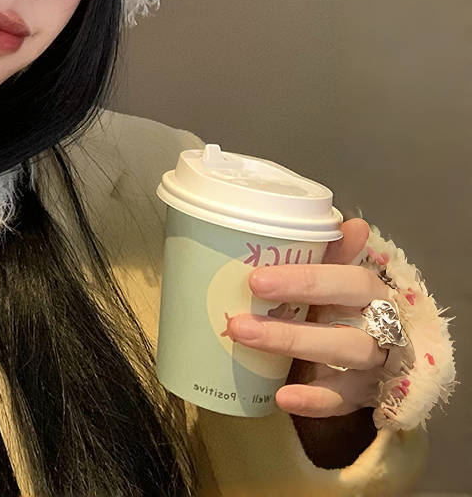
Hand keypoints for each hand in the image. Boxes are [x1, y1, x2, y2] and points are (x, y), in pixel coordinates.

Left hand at [227, 219, 389, 417]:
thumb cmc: (351, 304)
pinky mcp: (364, 394)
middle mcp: (381, 329)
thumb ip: (338, 254)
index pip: (349, 283)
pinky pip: (342, 401)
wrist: (388, 350)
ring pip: (340, 360)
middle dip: (288, 328)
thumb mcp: (342, 278)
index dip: (305, 281)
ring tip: (243, 341)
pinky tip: (281, 397)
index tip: (256, 280)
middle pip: (342, 332)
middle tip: (236, 321)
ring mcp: (374, 365)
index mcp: (372, 293)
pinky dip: (314, 400)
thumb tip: (352, 223)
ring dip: (291, 350)